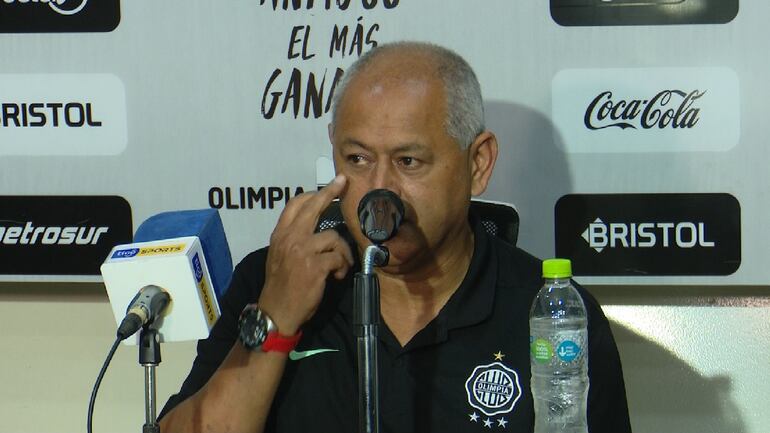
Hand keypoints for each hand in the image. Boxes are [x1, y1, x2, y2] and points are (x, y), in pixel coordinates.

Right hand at [257, 175, 352, 335]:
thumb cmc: (281, 286)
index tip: (326, 187)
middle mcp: (290, 238)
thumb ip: (292, 238)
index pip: (294, 205)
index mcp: (280, 234)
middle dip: (330, 192)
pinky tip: (337, 276)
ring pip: (333, 237)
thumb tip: (311, 226)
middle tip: (343, 182)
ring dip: (342, 252)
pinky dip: (342, 267)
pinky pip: (338, 258)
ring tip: (340, 266)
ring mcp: (302, 250)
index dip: (312, 194)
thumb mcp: (279, 255)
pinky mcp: (315, 266)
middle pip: (313, 207)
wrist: (277, 311)